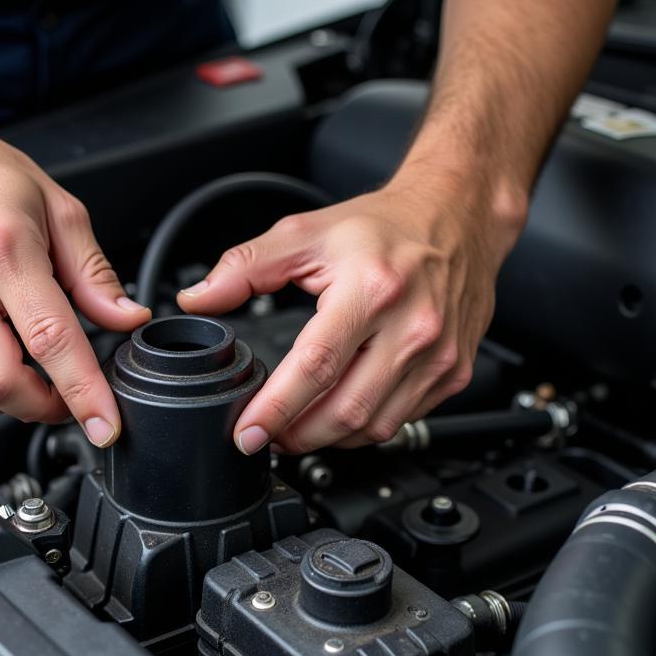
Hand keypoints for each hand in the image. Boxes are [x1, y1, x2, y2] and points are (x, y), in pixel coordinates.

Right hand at [0, 120, 148, 443]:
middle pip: (3, 385)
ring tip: (37, 364)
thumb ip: (95, 275)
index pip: (51, 341)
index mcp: (3, 250)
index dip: (84, 393)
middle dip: (47, 408)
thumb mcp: (59, 210)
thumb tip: (127, 319)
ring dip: (18, 396)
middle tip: (72, 398)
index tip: (106, 427)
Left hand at [177, 173, 522, 452]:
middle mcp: (413, 327)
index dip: (276, 408)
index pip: (316, 367)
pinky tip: (341, 414)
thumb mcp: (306, 234)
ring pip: (376, 427)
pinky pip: (402, 421)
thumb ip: (245, 267)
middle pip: (346, 410)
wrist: (456, 217)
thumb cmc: (385, 227)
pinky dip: (364, 429)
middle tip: (267, 436)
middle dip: (297, 435)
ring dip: (329, 438)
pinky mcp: (453, 374)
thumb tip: (199, 298)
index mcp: (372, 290)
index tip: (248, 432)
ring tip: (298, 428)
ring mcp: (439, 356)